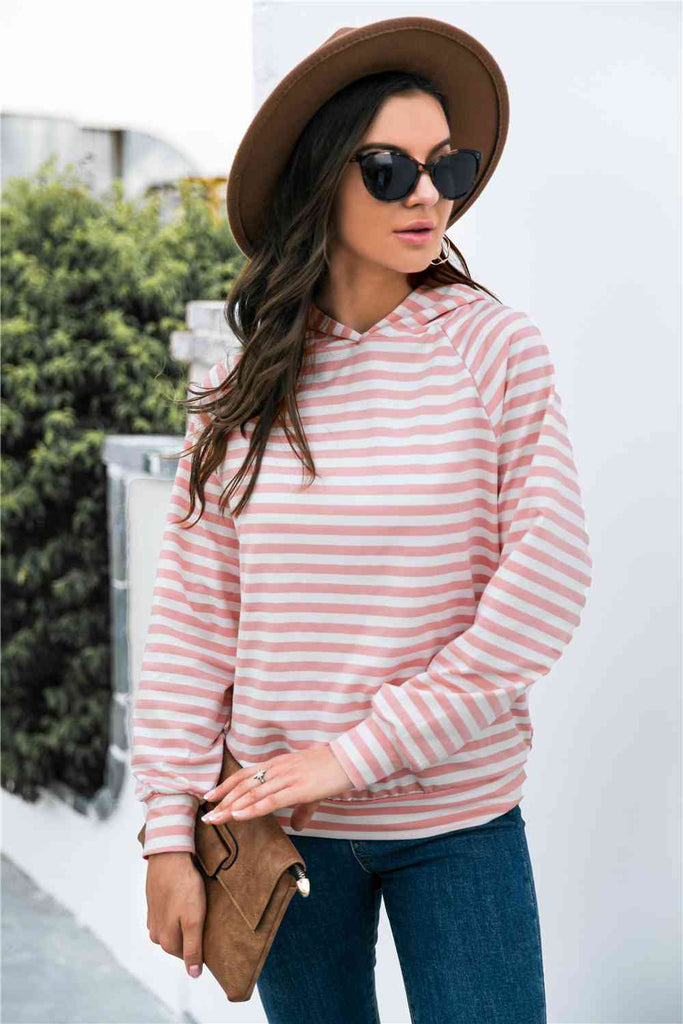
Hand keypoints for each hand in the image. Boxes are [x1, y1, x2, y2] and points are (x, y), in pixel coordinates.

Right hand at [146, 852, 205, 977]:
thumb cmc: (185, 887)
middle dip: (193, 932)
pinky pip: (168, 915)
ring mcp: (152, 919)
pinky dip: (176, 909)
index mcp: (167, 942)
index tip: (210, 928)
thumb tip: (194, 975)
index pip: (189, 955)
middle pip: (181, 942)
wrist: (169, 857)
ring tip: (195, 904)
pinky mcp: (153, 905)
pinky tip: (184, 898)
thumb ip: (193, 949)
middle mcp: (156, 935)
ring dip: (184, 920)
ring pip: (174, 928)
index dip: (202, 943)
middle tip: (205, 914)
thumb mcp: (194, 920)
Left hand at [200, 743, 354, 830]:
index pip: (246, 774)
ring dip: (232, 808)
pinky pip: (270, 801)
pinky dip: (252, 809)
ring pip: (253, 794)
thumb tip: (298, 825)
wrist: (350, 759)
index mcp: (279, 764)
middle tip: (208, 816)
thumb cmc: (332, 770)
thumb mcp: (312, 789)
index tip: (211, 796)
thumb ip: (302, 807)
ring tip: (216, 819)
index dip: (227, 785)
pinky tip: (238, 816)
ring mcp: (287, 778)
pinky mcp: (297, 789)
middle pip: (244, 785)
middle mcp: (278, 769)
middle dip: (224, 801)